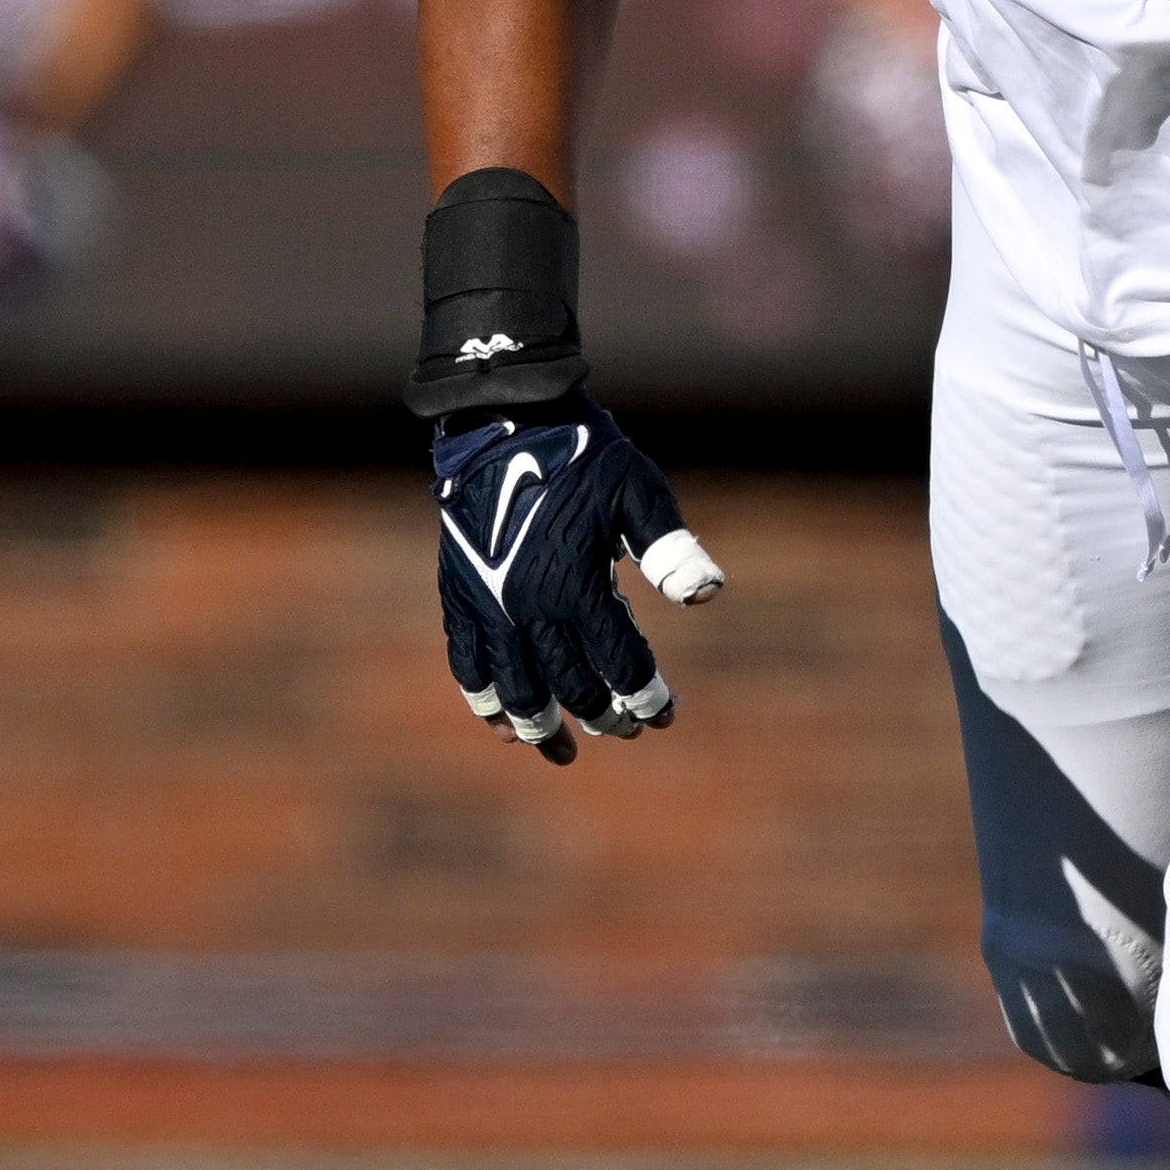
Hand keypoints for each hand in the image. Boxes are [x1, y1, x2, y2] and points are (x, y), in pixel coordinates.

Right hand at [431, 400, 724, 764]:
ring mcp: (491, 605)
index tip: (663, 715)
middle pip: (572, 686)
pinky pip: (468, 664)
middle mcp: (530, 606)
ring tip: (561, 750)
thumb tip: (707, 596)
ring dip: (540, 727)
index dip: (646, 697)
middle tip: (626, 729)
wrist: (503, 419)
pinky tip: (503, 723)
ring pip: (515, 690)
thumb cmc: (584, 453)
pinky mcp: (462, 596)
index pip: (621, 666)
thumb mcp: (638, 491)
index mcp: (579, 586)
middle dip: (603, 715)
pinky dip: (485, 700)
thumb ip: (671, 547)